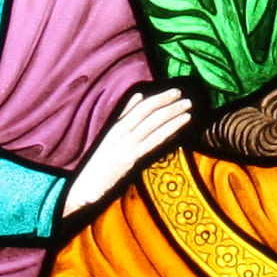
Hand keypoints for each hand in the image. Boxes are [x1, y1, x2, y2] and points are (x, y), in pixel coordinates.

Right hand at [60, 83, 197, 222]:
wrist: (88, 185)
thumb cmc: (101, 159)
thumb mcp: (111, 133)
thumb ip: (125, 113)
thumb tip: (140, 95)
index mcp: (117, 125)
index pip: (142, 106)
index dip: (160, 98)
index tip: (176, 92)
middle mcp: (122, 133)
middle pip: (150, 114)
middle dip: (170, 105)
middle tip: (187, 98)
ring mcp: (128, 146)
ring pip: (154, 127)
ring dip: (173, 117)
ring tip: (188, 110)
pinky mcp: (132, 160)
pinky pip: (154, 143)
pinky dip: (168, 133)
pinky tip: (179, 128)